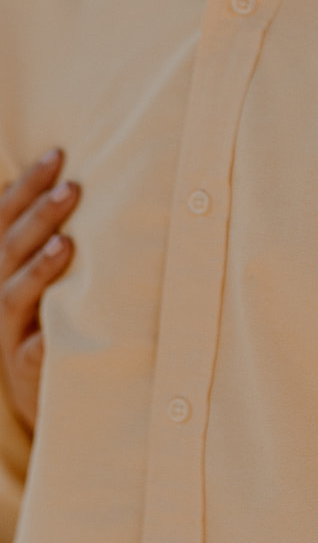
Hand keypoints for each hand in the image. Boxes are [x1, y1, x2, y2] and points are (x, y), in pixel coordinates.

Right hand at [0, 149, 78, 429]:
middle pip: (11, 245)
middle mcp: (0, 289)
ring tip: (66, 241)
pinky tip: (58, 319)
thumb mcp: (55, 272)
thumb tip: (85, 180)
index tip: (57, 152)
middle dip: (38, 212)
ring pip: (15, 290)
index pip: (7, 215)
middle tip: (71, 185)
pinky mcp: (27, 363)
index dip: (27, 184)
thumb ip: (60, 233)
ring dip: (39, 264)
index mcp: (4, 262)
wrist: (48, 390)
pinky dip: (43, 329)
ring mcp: (10, 328)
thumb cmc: (57, 316)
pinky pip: (33, 345)